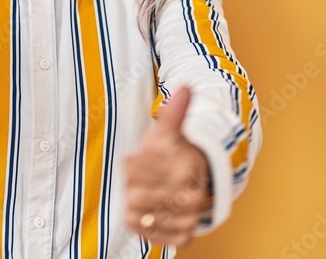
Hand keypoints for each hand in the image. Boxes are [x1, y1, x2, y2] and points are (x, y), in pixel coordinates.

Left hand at [124, 86, 211, 247]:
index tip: (140, 159)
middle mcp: (192, 197)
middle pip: (135, 195)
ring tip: (145, 194)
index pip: (134, 169)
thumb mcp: (167, 131)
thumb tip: (185, 88)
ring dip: (135, 204)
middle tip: (141, 180)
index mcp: (188, 168)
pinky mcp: (182, 238)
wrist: (192, 181)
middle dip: (133, 185)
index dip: (132, 164)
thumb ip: (175, 112)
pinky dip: (141, 224)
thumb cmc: (173, 153)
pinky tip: (147, 212)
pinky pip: (147, 234)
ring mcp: (189, 220)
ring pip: (138, 215)